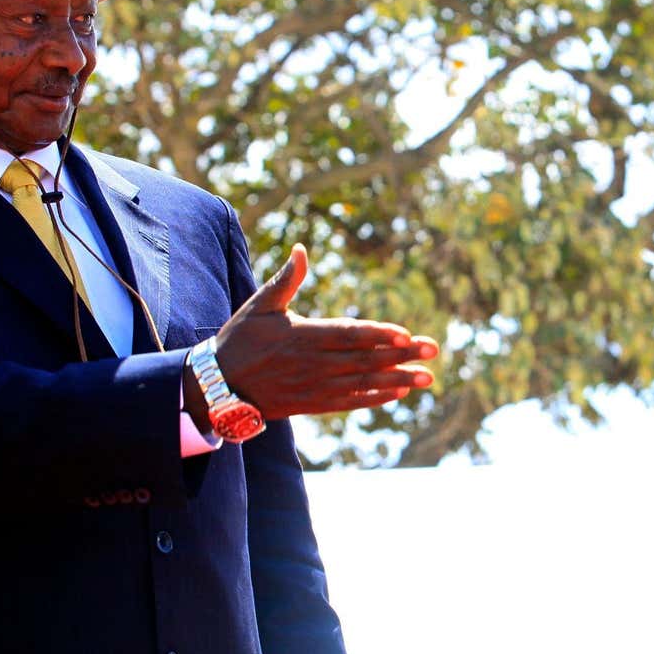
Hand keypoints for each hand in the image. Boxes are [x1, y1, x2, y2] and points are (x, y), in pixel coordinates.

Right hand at [211, 244, 437, 417]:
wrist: (219, 386)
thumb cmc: (240, 339)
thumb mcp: (260, 305)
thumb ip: (285, 279)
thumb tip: (301, 249)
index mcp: (303, 335)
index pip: (349, 334)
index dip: (379, 335)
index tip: (406, 334)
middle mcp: (313, 363)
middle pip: (364, 358)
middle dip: (401, 355)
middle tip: (433, 350)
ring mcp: (315, 386)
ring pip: (363, 382)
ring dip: (397, 379)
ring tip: (426, 377)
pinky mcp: (313, 404)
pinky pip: (351, 401)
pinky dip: (376, 397)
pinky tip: (399, 392)